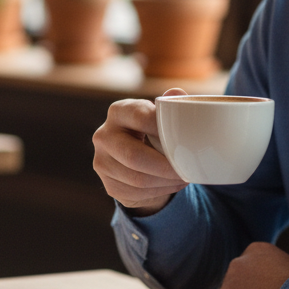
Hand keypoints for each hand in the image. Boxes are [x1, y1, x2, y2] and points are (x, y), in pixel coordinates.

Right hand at [91, 87, 189, 215]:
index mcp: (118, 112)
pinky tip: (172, 184)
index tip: (184, 139)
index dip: (163, 128)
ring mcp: (101, 162)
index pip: (140, 117)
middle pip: (134, 156)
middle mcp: (103, 136)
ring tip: (184, 177)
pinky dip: (160, 191)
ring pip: (137, 179)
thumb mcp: (161, 116)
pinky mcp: (108, 185)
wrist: (135, 159)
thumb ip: (170, 105)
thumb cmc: (153, 131)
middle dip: (165, 166)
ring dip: (166, 181)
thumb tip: (176, 94)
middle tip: (187, 169)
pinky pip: (137, 193)